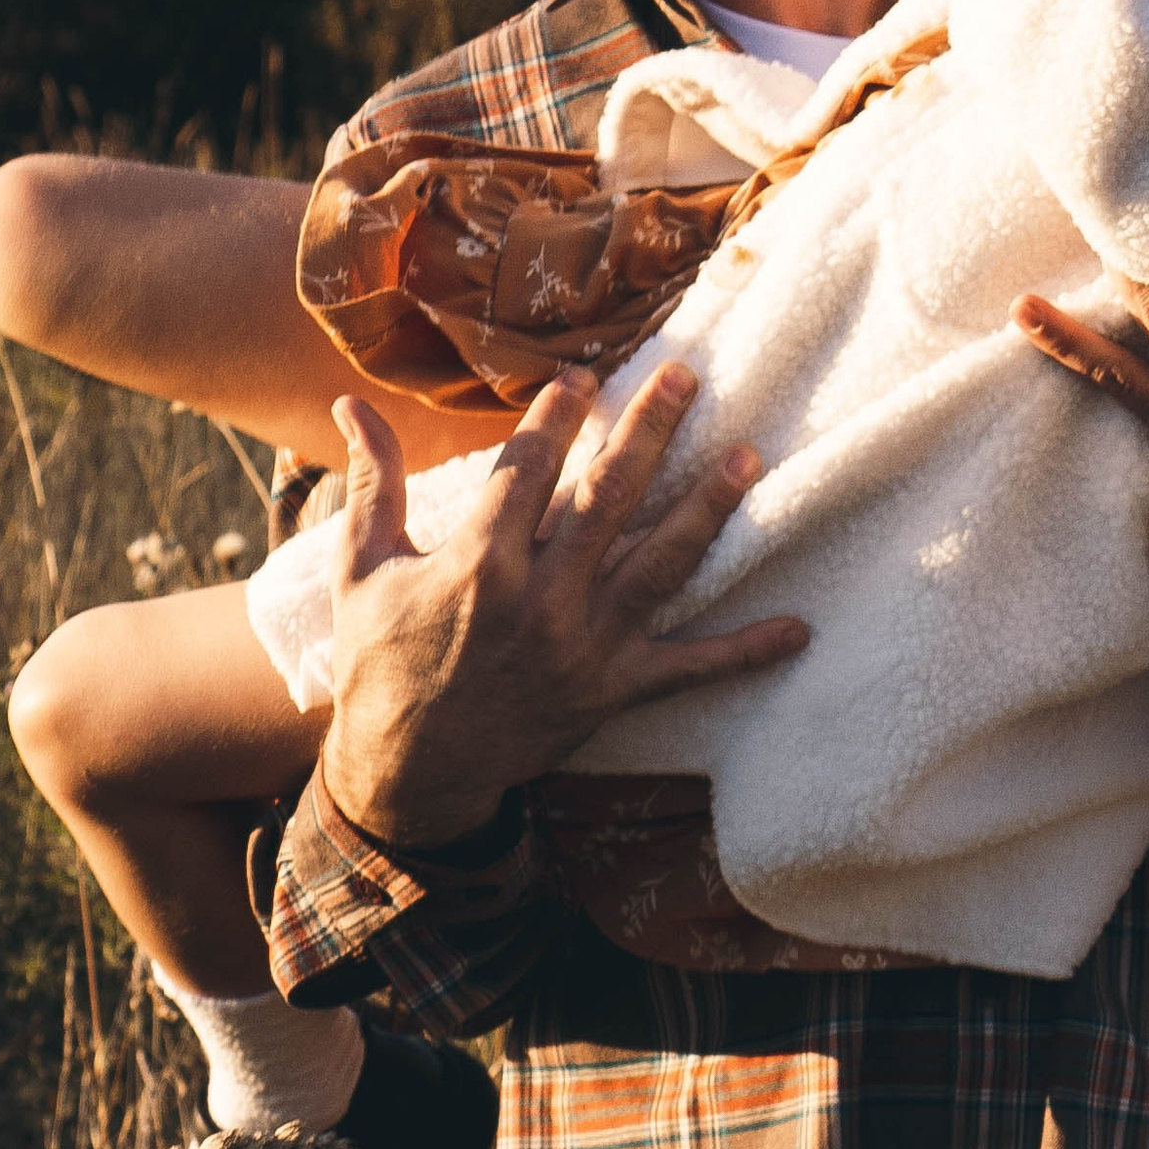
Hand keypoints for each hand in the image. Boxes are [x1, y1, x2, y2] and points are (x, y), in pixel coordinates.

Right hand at [316, 363, 806, 846]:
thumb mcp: (361, 571)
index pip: (527, 470)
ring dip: (708, 511)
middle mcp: (540, 601)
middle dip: (648, 434)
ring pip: (660, 566)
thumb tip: (349, 405)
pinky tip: (798, 629)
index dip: (556, 418)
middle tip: (686, 379)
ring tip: (747, 458)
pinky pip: (689, 669)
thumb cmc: (380, 663)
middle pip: (607, 501)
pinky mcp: (613, 690)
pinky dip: (745, 652)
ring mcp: (584, 647)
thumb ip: (372, 484)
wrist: (407, 773)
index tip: (585, 375)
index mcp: (477, 564)